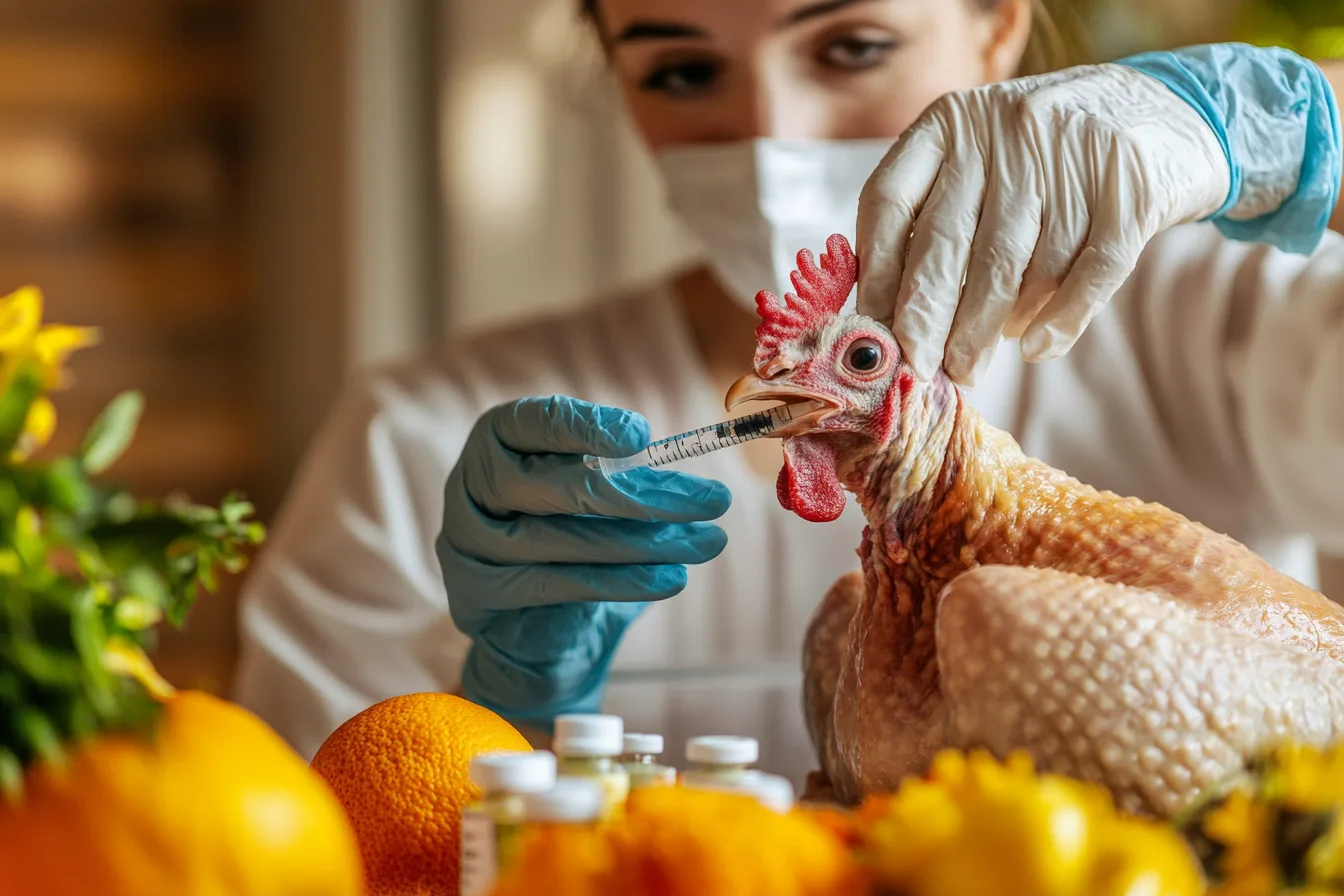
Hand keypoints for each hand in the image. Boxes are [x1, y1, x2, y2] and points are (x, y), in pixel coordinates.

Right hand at [437, 396, 730, 724]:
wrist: (532, 631)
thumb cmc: (571, 541)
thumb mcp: (597, 496)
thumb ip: (628, 475)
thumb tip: (693, 484)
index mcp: (497, 439)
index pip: (537, 421)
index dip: (587, 427)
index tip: (645, 437)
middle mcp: (472, 484)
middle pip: (562, 486)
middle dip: (648, 495)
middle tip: (717, 500)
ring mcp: (469, 541)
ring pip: (567, 539)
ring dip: (649, 542)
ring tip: (708, 543)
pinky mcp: (479, 594)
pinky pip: (560, 583)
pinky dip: (623, 581)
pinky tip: (672, 579)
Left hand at [856, 64, 1230, 385]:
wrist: (1171, 112)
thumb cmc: (1048, 161)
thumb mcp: (982, 164)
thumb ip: (935, 221)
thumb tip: (888, 317)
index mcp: (951, 123)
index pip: (890, 202)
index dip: (876, 276)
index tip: (873, 334)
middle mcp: (1006, 129)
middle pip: (948, 244)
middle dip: (926, 321)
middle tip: (918, 373)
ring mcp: (1071, 154)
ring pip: (1014, 266)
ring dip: (986, 329)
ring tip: (970, 369)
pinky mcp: (1133, 187)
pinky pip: (1088, 270)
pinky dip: (1061, 318)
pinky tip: (1038, 349)